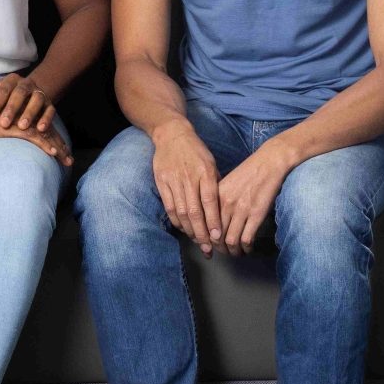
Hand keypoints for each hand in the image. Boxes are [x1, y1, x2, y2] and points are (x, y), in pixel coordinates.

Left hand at [0, 73, 56, 134]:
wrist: (28, 94)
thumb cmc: (4, 96)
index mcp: (12, 80)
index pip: (3, 89)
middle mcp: (27, 84)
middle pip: (20, 93)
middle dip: (12, 108)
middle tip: (4, 124)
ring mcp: (39, 93)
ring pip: (37, 100)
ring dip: (30, 113)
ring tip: (22, 127)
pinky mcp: (49, 104)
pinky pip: (50, 110)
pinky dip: (46, 119)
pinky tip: (40, 129)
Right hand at [0, 89, 71, 165]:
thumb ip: (1, 128)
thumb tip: (3, 137)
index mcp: (20, 115)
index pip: (40, 128)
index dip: (52, 140)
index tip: (61, 152)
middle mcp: (23, 116)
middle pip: (47, 132)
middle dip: (59, 147)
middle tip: (70, 160)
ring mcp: (19, 121)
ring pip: (45, 135)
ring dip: (58, 149)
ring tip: (67, 161)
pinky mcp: (14, 127)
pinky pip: (34, 136)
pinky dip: (45, 145)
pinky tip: (53, 153)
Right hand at [149, 118, 222, 257]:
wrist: (172, 134)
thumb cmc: (196, 150)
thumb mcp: (211, 163)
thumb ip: (216, 184)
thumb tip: (221, 208)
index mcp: (205, 172)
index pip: (209, 201)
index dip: (213, 220)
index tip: (217, 237)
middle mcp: (189, 178)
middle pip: (194, 211)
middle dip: (202, 233)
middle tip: (208, 249)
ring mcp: (173, 180)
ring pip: (181, 212)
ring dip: (190, 230)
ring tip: (197, 242)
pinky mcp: (161, 182)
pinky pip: (169, 206)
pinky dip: (176, 221)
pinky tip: (184, 229)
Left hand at [215, 141, 294, 254]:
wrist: (269, 162)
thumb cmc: (248, 172)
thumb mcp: (227, 183)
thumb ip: (218, 199)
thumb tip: (212, 218)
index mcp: (215, 195)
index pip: (204, 224)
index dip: (204, 238)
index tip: (208, 244)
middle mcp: (226, 204)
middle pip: (215, 235)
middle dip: (218, 248)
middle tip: (222, 252)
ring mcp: (241, 210)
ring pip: (230, 240)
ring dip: (232, 251)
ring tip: (235, 252)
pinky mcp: (256, 214)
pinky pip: (246, 239)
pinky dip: (246, 248)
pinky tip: (248, 248)